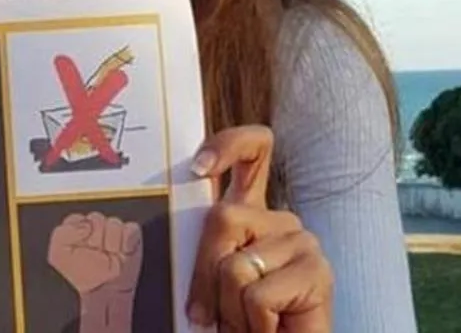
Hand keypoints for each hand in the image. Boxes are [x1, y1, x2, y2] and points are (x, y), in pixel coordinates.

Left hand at [48, 212, 143, 332]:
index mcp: (76, 230)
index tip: (81, 244)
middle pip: (96, 219)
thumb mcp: (59, 256)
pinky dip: (127, 240)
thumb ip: (64, 233)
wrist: (103, 295)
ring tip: (108, 256)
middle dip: (95, 238)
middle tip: (95, 253)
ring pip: (113, 223)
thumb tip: (85, 226)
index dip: (78, 231)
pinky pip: (131, 229)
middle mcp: (95, 228)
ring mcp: (114, 232)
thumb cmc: (81, 277)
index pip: (77, 219)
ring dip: (111, 242)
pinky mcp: (131, 238)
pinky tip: (121, 252)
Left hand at [185, 125, 332, 332]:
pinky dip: (253, 323)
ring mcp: (302, 243)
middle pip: (224, 216)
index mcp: (251, 213)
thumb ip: (194, 251)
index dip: (228, 145)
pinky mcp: (318, 273)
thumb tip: (142, 226)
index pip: (253, 151)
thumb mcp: (206, 282)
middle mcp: (280, 220)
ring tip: (249, 324)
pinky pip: (258, 294)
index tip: (199, 167)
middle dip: (203, 273)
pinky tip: (270, 330)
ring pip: (236, 265)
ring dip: (229, 309)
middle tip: (206, 314)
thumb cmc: (236, 324)